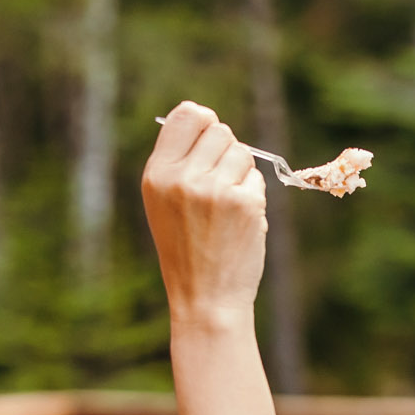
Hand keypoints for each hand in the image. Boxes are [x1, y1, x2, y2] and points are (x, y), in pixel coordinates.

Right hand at [141, 100, 268, 321]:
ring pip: (243, 152)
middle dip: (226, 152)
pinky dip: (254, 196)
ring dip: (241, 174)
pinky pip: (257, 179)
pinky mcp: (245, 202)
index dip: (204, 121)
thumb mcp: (164, 202)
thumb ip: (180, 162)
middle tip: (219, 186)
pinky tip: (240, 222)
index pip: (186, 115)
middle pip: (220, 130)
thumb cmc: (186, 250)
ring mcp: (215, 189)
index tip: (210, 136)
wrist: (205, 298)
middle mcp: (182, 177)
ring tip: (227, 207)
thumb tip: (208, 120)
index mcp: (157, 174)